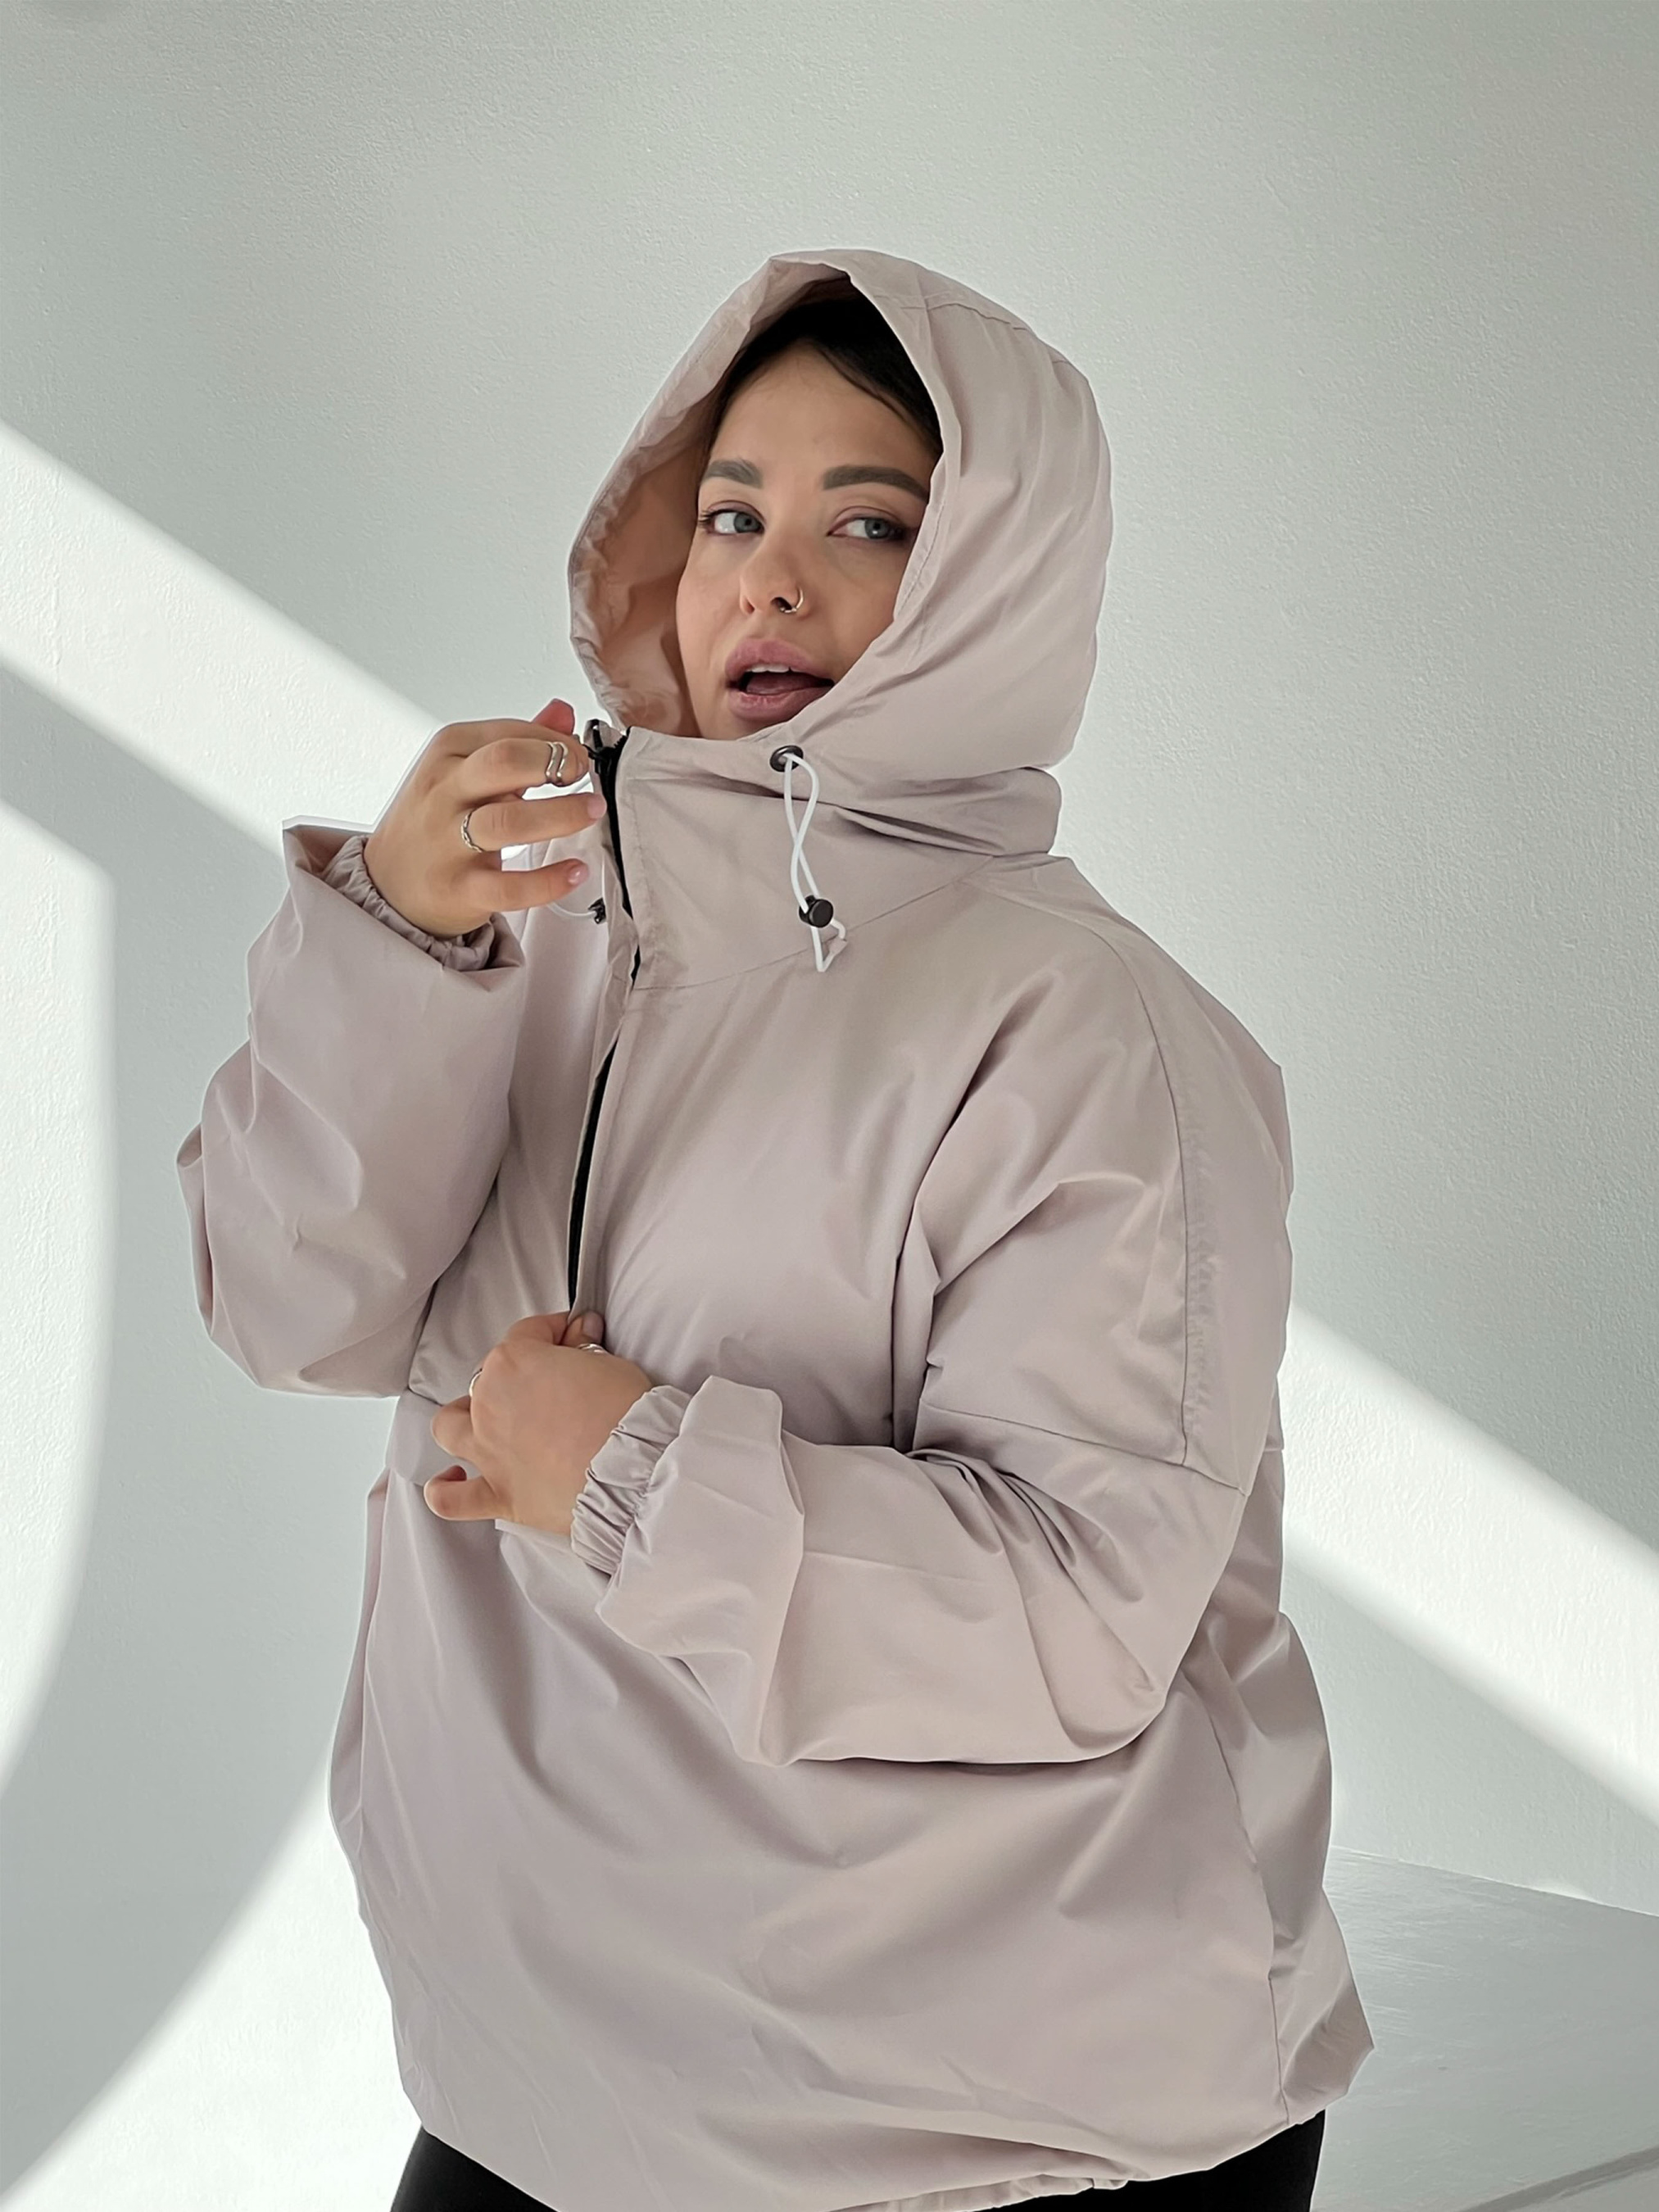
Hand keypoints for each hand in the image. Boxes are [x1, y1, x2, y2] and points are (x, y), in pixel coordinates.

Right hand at [363, 699, 606, 938]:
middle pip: (504, 762)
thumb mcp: (465, 771)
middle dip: (554, 761)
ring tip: (592, 811)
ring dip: (561, 815)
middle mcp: (444, 792)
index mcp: (446, 754)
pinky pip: (510, 886)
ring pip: (509, 822)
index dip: (555, 740)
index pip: (508, 733)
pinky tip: (576, 871)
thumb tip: (562, 711)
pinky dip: (549, 880)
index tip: (579, 755)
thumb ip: (516, 742)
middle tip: (583, 774)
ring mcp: (447, 842)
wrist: (389, 885)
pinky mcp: (459, 888)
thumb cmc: (434, 822)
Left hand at [425, 1310, 655, 1535]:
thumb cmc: (624, 1417)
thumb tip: (579, 1332)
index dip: (554, 1332)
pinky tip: (450, 1480)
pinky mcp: (498, 1494)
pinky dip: (445, 1490)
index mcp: (513, 1364)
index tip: (572, 1336)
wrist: (632, 1471)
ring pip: (451, 1427)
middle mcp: (489, 1404)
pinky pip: (452, 1498)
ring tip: (482, 1421)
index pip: (528, 1333)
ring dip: (462, 1420)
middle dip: (517, 1373)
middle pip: (489, 1378)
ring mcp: (488, 1451)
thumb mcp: (610, 1365)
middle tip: (551, 1380)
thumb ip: (584, 1348)